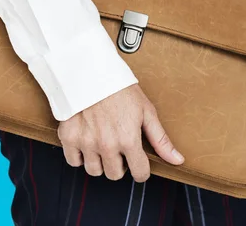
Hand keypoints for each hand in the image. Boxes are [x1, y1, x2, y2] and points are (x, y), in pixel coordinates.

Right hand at [57, 85, 183, 181]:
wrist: (91, 71)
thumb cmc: (120, 88)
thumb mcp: (146, 111)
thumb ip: (160, 139)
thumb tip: (177, 159)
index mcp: (129, 140)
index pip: (140, 174)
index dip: (141, 168)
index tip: (138, 161)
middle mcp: (107, 145)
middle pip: (115, 175)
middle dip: (120, 164)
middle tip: (118, 147)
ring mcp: (86, 142)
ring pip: (94, 171)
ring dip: (100, 161)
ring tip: (102, 143)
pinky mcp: (68, 137)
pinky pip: (73, 161)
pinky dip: (79, 155)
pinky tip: (87, 142)